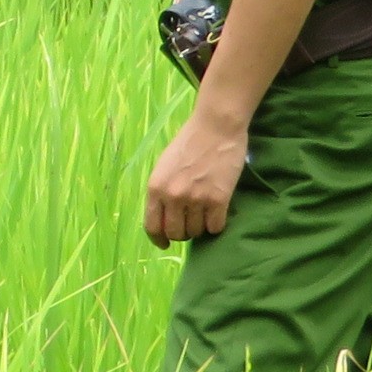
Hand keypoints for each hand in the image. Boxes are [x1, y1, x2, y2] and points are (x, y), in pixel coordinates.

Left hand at [142, 109, 251, 245]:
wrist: (216, 127)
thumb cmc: (190, 143)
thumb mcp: (164, 166)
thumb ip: (162, 191)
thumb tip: (165, 217)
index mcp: (156, 187)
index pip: (152, 226)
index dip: (158, 239)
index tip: (164, 243)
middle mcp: (173, 196)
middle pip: (176, 233)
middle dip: (182, 233)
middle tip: (190, 224)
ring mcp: (196, 199)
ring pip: (196, 231)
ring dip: (200, 227)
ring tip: (204, 213)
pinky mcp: (218, 200)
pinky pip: (216, 227)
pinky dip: (216, 224)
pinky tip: (217, 212)